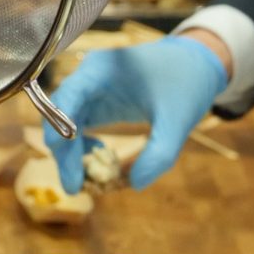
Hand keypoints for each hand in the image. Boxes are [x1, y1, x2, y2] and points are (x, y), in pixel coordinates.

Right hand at [44, 34, 226, 192]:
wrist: (194, 66)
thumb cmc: (186, 83)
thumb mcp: (178, 121)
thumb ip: (160, 154)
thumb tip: (135, 184)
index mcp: (102, 70)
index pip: (67, 97)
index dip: (58, 128)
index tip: (61, 156)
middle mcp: (88, 77)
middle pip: (59, 115)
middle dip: (64, 152)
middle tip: (75, 187)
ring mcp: (90, 90)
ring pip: (64, 124)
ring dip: (70, 153)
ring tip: (85, 181)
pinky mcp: (96, 102)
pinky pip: (76, 127)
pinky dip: (82, 147)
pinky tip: (99, 158)